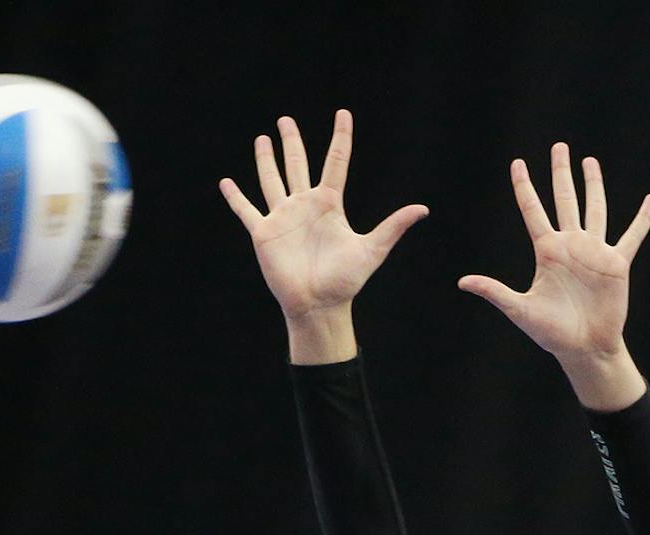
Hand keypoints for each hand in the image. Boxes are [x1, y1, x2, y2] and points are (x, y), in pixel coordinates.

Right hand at [219, 109, 426, 357]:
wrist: (318, 305)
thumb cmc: (345, 281)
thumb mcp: (372, 250)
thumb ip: (393, 226)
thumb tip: (423, 209)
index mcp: (329, 204)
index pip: (336, 161)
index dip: (340, 137)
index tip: (343, 113)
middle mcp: (305, 205)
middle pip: (297, 164)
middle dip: (291, 142)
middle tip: (285, 120)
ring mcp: (283, 218)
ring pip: (272, 179)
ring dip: (266, 159)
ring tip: (263, 138)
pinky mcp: (264, 234)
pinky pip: (246, 210)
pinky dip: (236, 198)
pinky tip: (226, 182)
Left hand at [459, 143, 649, 390]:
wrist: (583, 348)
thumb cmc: (551, 333)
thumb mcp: (520, 309)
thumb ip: (494, 292)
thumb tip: (462, 282)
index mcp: (547, 252)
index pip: (533, 210)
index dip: (524, 186)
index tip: (517, 163)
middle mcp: (570, 245)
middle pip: (564, 200)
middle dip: (561, 173)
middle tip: (559, 147)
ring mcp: (594, 252)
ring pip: (595, 208)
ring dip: (593, 185)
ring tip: (590, 161)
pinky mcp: (616, 263)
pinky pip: (632, 236)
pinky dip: (643, 219)